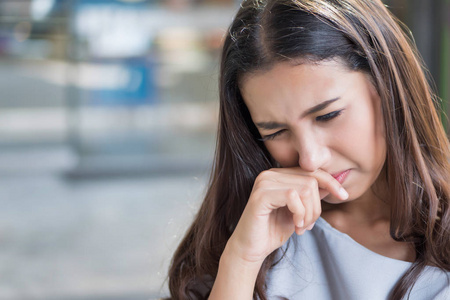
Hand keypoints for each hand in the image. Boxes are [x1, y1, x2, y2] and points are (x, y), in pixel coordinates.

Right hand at [226, 167, 347, 264]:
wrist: (250, 249)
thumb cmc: (272, 231)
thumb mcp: (299, 212)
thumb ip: (311, 197)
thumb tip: (331, 185)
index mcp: (278, 175)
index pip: (311, 170)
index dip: (330, 182)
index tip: (343, 196)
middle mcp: (269, 174)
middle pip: (311, 180)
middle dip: (317, 206)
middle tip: (308, 225)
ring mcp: (263, 183)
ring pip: (305, 188)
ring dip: (309, 212)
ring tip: (301, 226)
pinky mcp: (260, 195)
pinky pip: (292, 196)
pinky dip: (300, 213)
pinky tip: (295, 225)